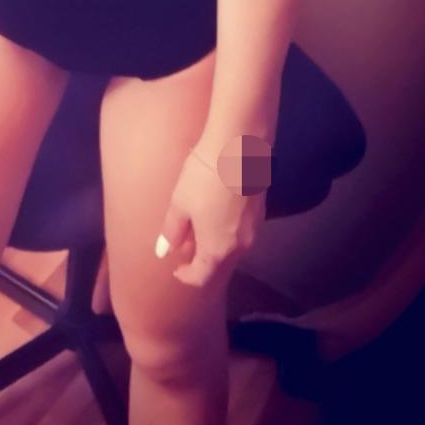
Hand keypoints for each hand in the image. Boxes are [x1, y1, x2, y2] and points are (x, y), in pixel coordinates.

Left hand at [155, 147, 266, 288]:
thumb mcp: (180, 204)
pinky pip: (240, 230)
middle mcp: (241, 245)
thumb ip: (172, 231)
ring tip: (198, 225)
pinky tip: (217, 211)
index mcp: (217, 249)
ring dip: (214, 242)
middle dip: (200, 257)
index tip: (176, 269)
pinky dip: (226, 229)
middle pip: (219, 261)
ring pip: (231, 245)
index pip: (202, 275)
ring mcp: (254, 228)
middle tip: (184, 243)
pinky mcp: (261, 210)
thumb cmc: (203, 178)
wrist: (239, 149)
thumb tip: (163, 252)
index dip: (187, 275)